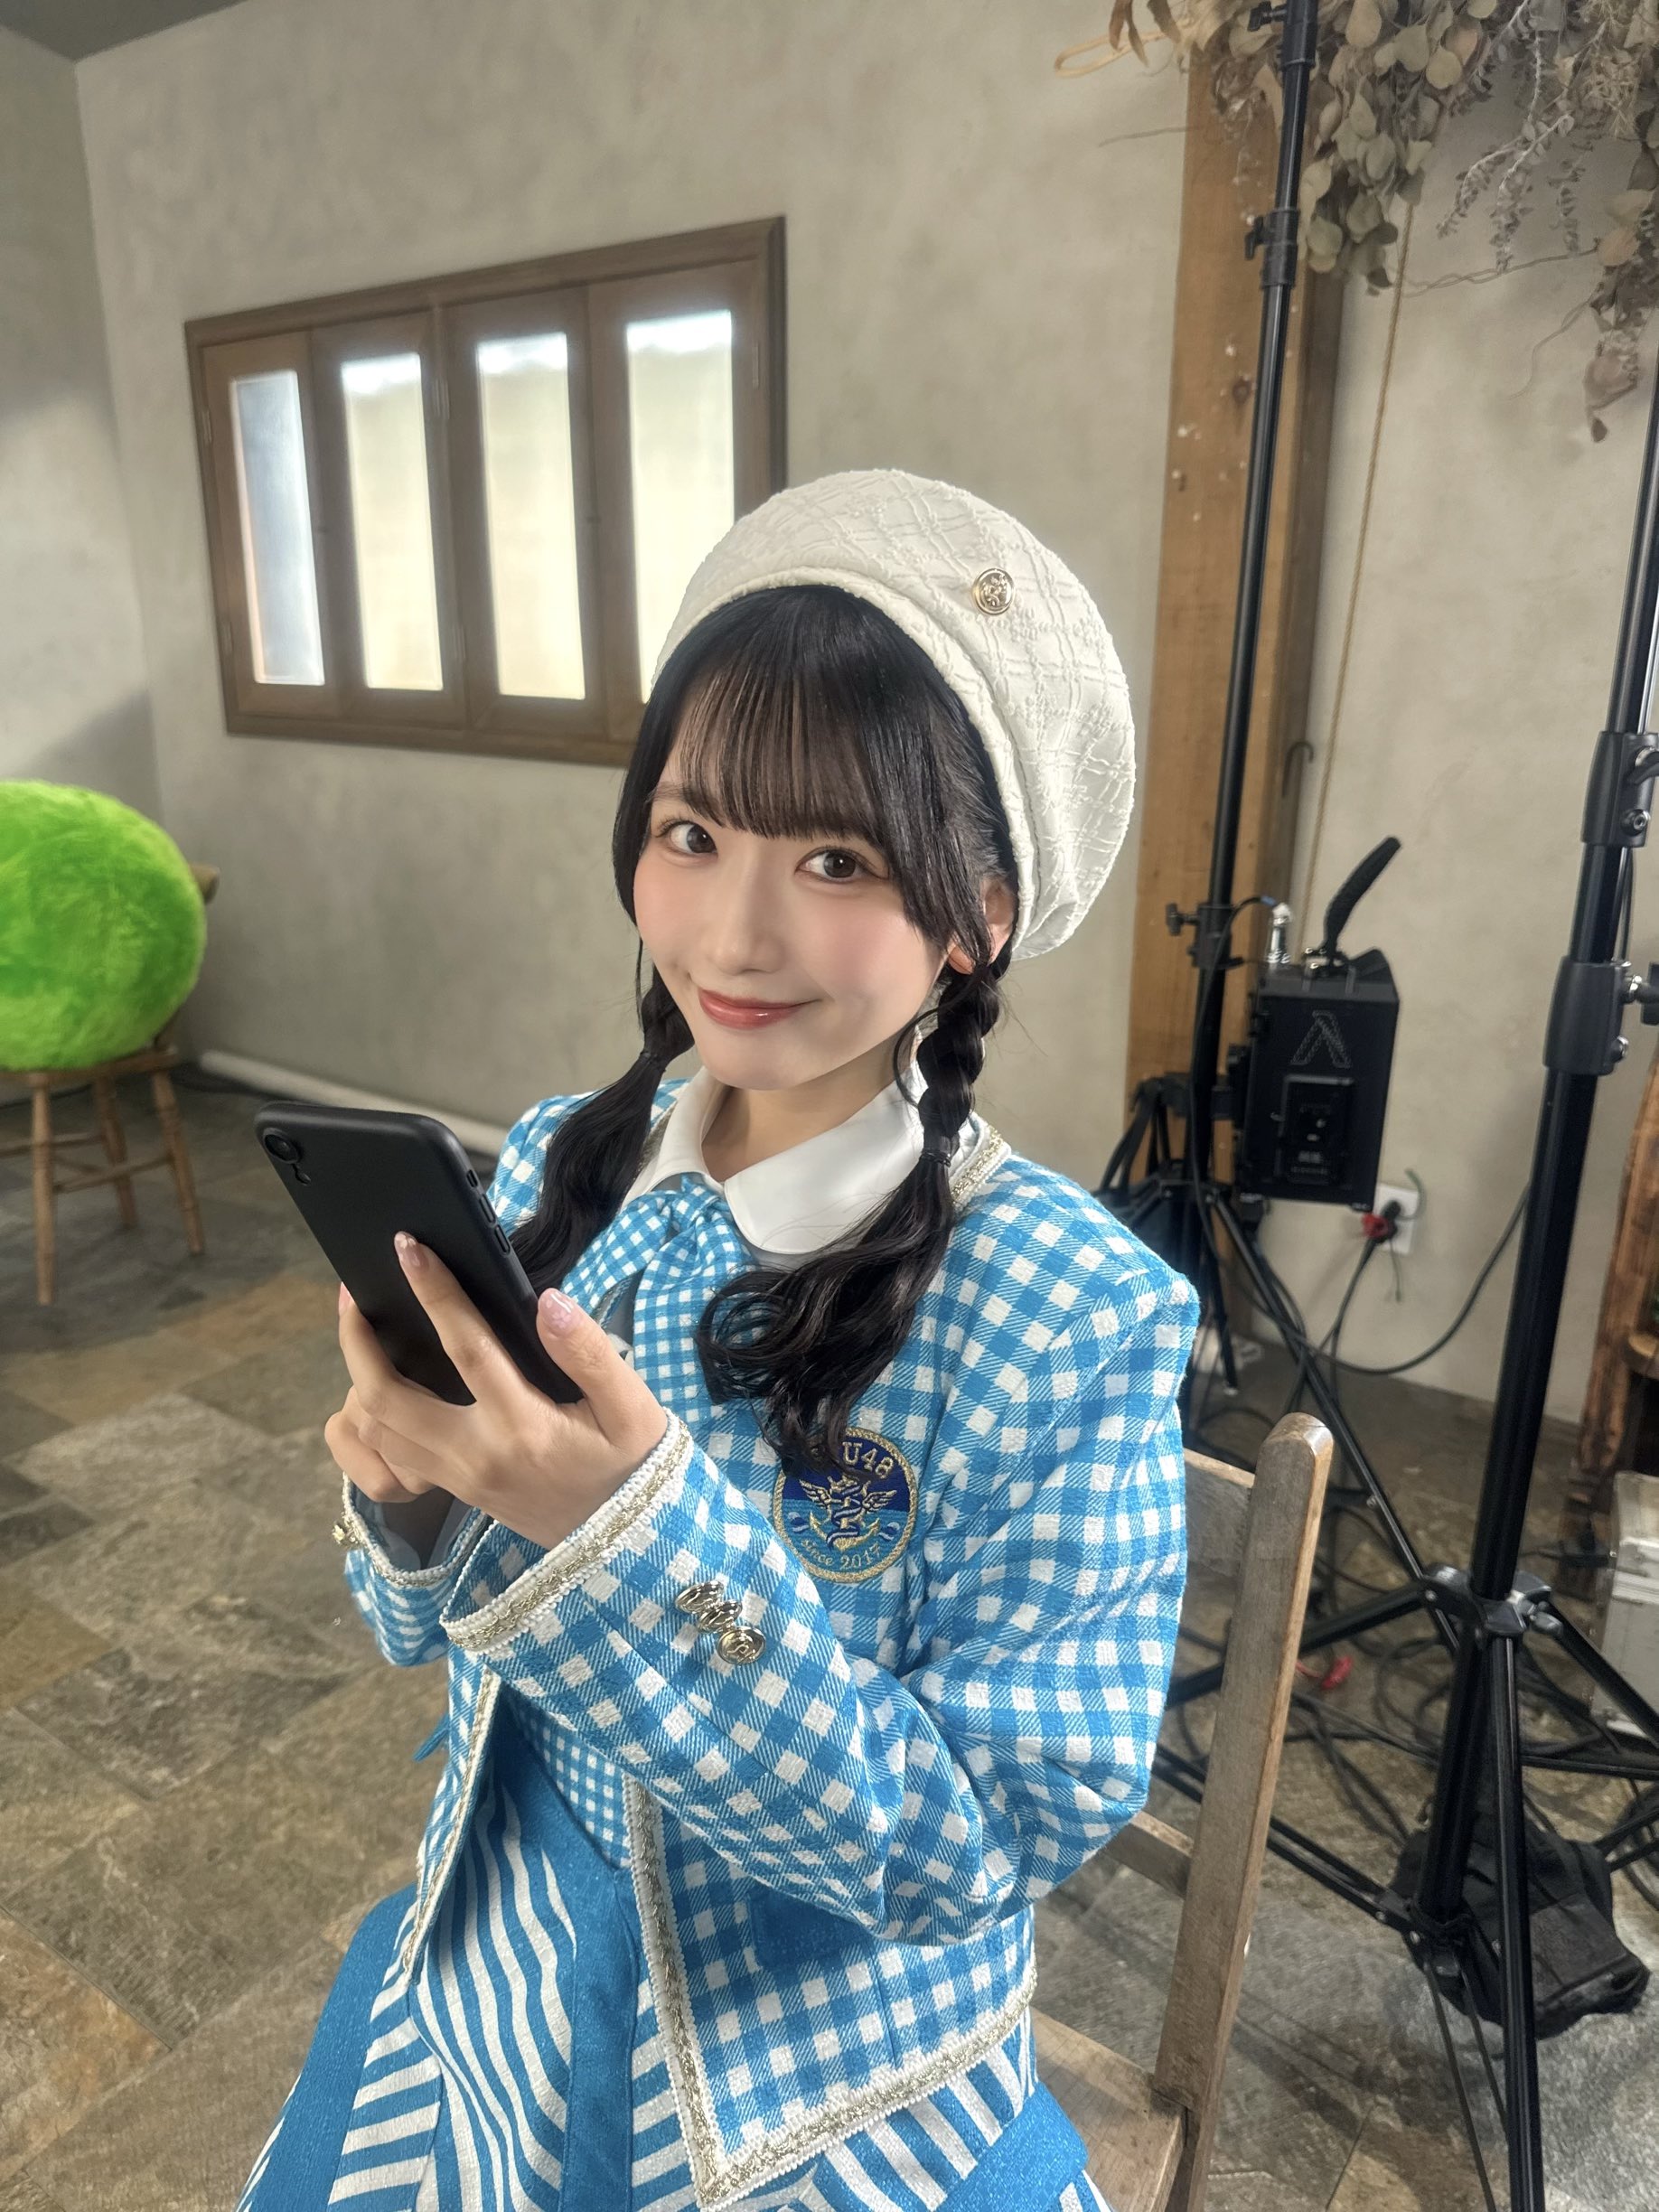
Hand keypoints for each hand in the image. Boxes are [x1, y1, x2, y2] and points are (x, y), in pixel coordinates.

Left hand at [325, 1237, 671, 1551]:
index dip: (435, 1292)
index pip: (465, 1347)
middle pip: (386, 1397)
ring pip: (375, 1431)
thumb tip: (548, 1302)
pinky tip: (372, 1390)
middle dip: (357, 1340)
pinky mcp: (453, 1490)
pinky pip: (385, 1461)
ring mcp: (457, 1477)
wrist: (626, 1540)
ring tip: (359, 1330)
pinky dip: (366, 1423)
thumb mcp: (631, 1407)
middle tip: (353, 1293)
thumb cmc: (630, 1465)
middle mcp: (476, 1454)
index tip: (410, 1248)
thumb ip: (590, 1352)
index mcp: (522, 1426)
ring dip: (354, 1378)